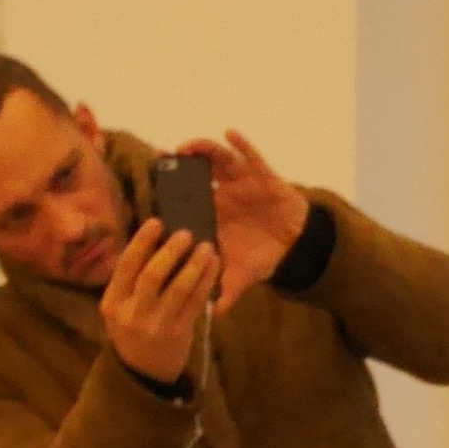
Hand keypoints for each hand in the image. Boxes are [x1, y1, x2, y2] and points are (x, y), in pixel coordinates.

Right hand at [99, 218, 216, 382]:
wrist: (144, 372)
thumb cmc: (132, 330)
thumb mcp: (120, 307)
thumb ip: (130, 281)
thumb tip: (154, 242)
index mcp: (113, 302)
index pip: (126, 266)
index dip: (142, 242)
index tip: (156, 222)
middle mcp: (133, 313)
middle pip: (152, 276)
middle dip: (170, 251)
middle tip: (185, 233)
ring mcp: (158, 325)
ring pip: (179, 289)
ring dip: (194, 265)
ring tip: (206, 247)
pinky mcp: (180, 333)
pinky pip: (196, 302)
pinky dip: (206, 281)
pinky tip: (213, 266)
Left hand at [172, 128, 308, 305]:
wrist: (296, 245)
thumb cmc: (265, 255)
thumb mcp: (243, 274)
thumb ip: (227, 289)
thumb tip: (215, 314)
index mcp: (213, 213)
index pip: (187, 196)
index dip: (169, 187)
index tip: (152, 180)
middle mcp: (223, 194)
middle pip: (197, 172)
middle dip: (180, 162)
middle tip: (164, 157)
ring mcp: (242, 182)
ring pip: (219, 159)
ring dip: (204, 149)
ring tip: (188, 148)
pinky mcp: (263, 176)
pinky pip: (252, 156)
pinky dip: (242, 143)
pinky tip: (230, 133)